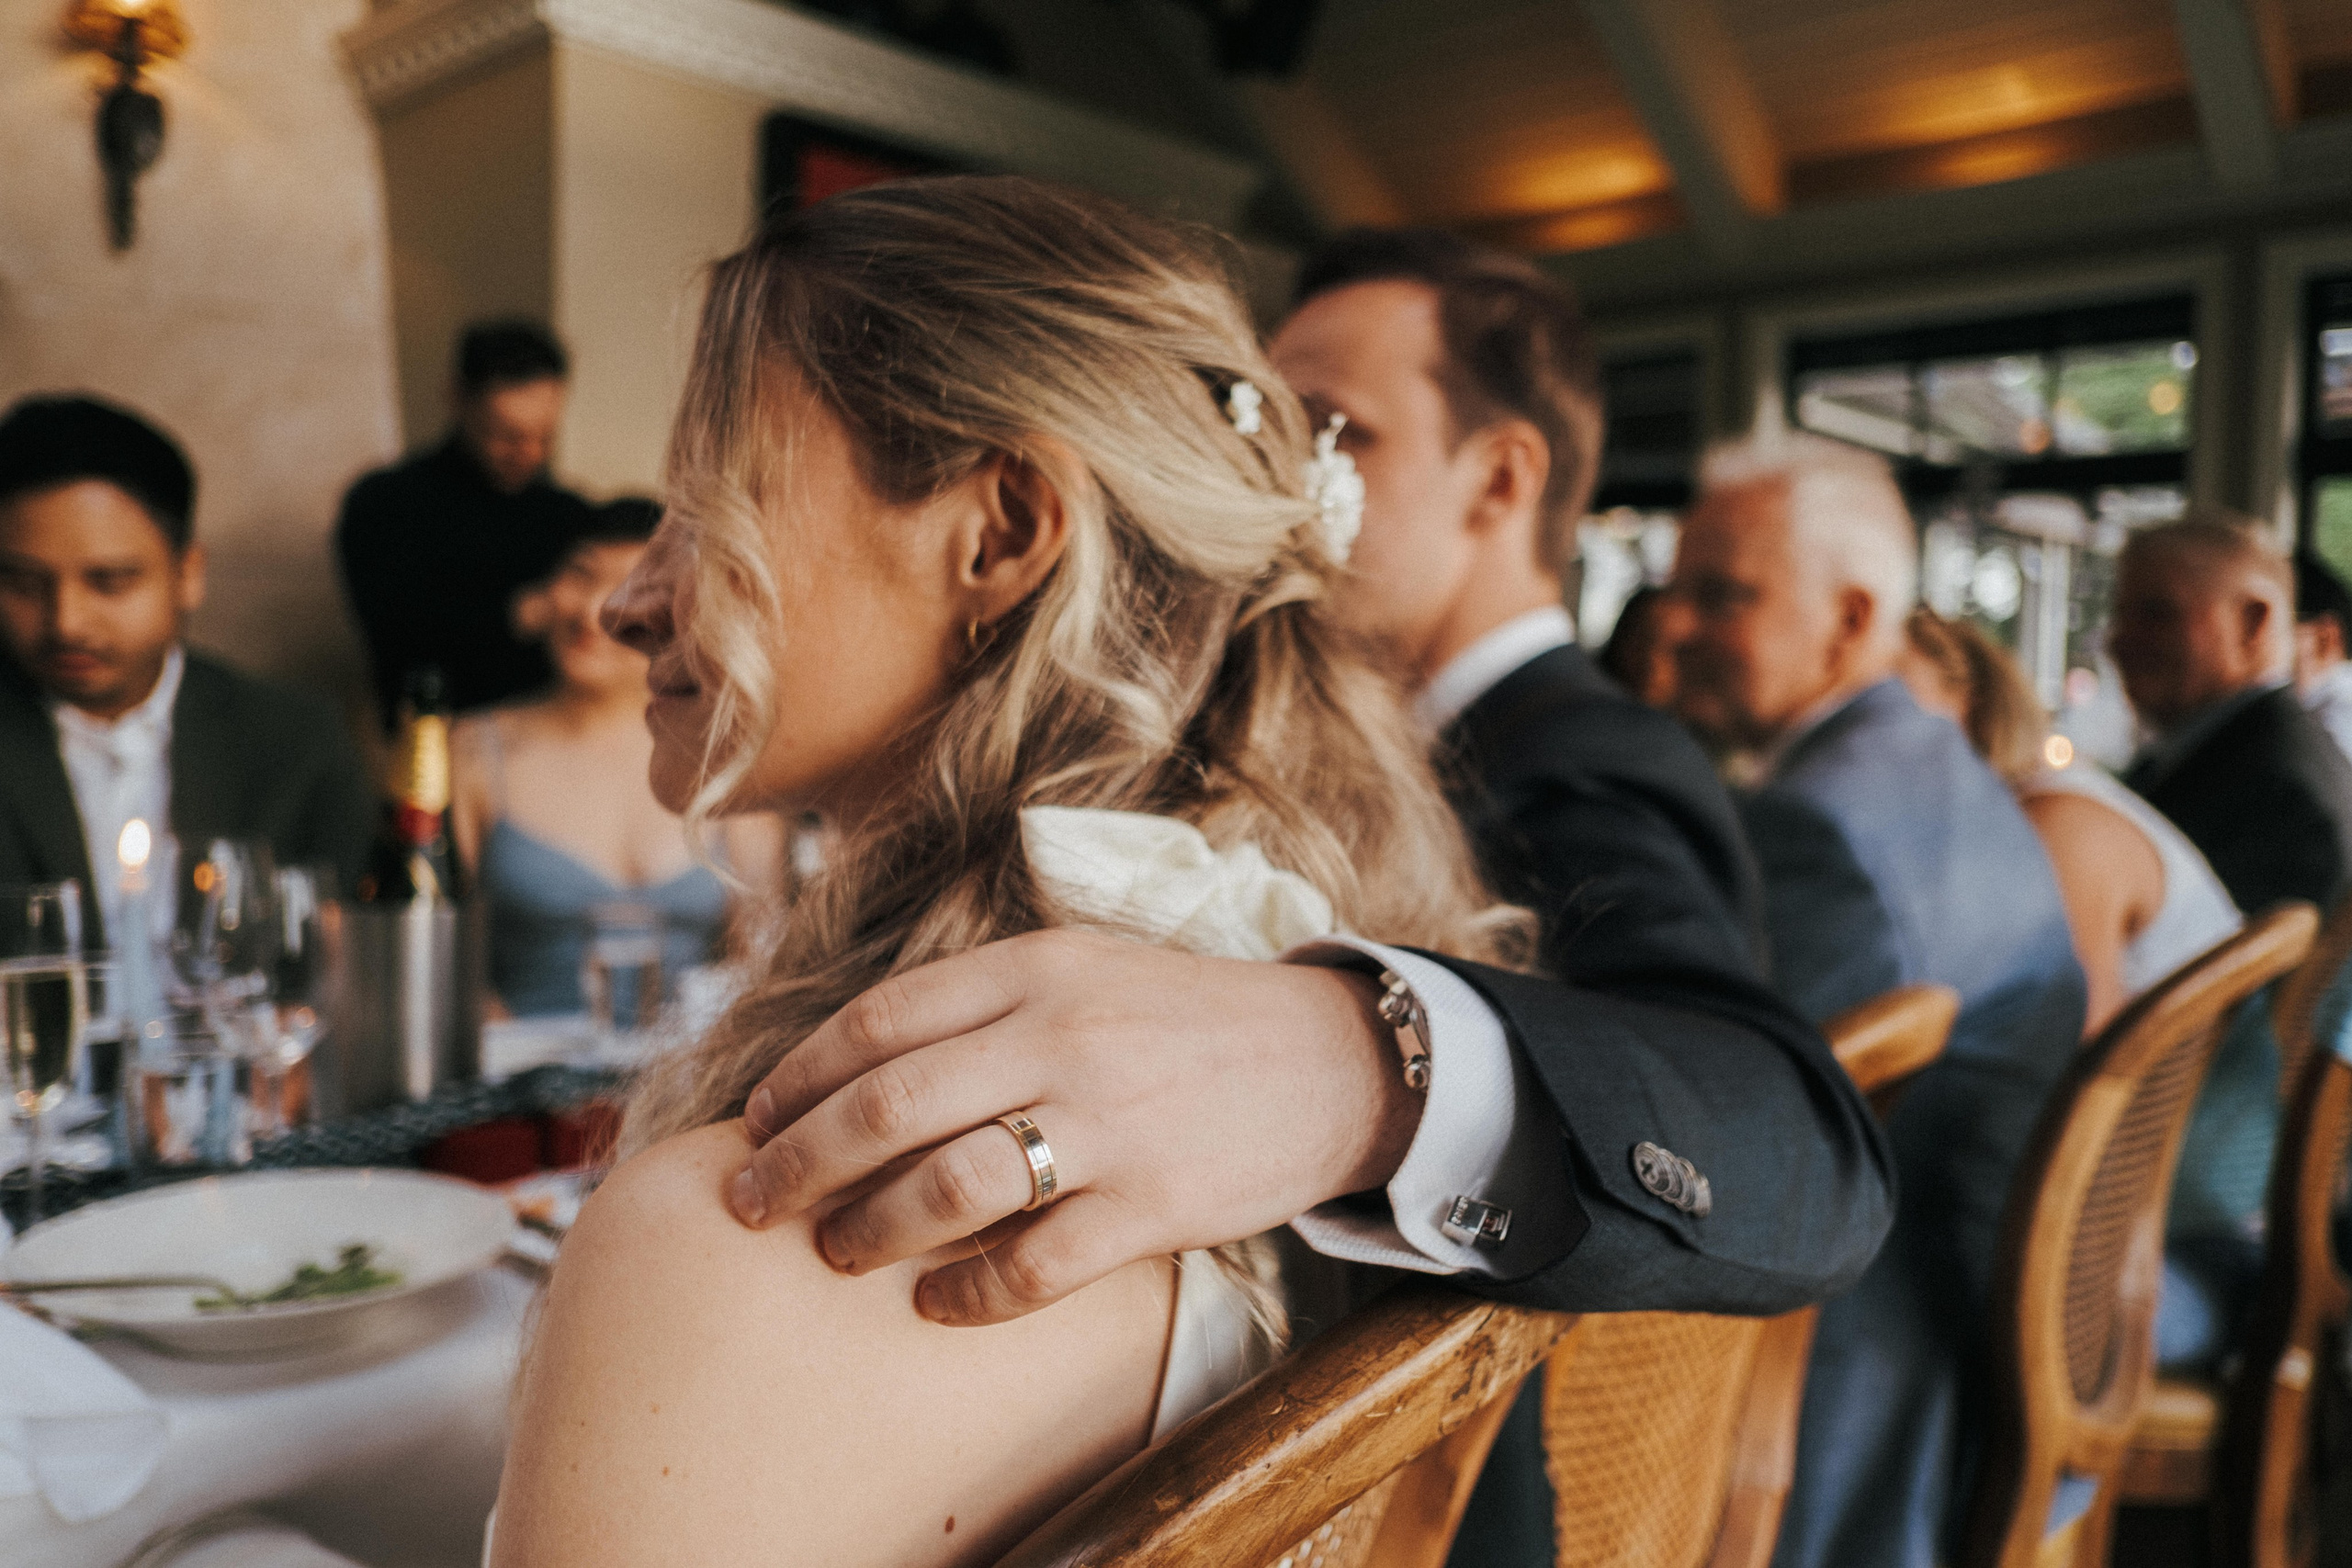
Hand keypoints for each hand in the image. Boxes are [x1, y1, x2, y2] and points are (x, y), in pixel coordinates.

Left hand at [730, 928, 1416, 1324]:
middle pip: (889, 1105)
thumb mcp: (1087, 968)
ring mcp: (1110, 1123)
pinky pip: (1031, 1265)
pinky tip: (936, 1305)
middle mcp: (1064, 1036)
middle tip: (749, 1201)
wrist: (1329, 1059)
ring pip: (947, 1187)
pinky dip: (966, 1295)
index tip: (757, 1116)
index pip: (882, 1019)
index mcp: (1038, 968)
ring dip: (868, 1229)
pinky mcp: (1153, 1205)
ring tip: (834, 1251)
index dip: (800, 1073)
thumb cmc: (1185, 1019)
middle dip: (797, 1161)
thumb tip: (859, 1060)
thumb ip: (986, 1000)